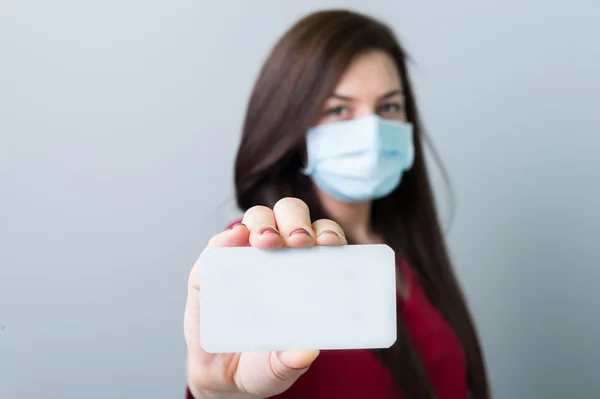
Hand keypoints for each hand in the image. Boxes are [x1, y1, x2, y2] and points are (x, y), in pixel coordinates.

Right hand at [184, 197, 347, 398]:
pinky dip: (227, 235)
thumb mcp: (282, 365)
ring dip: (264, 223)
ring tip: (267, 241)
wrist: (225, 376)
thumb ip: (292, 360)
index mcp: (308, 271)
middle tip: (298, 242)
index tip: (330, 245)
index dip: (328, 234)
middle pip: (291, 218)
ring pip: (258, 219)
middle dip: (296, 222)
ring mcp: (245, 256)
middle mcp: (279, 255)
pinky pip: (220, 241)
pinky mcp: (213, 265)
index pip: (323, 239)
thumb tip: (306, 352)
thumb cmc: (265, 362)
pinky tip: (235, 237)